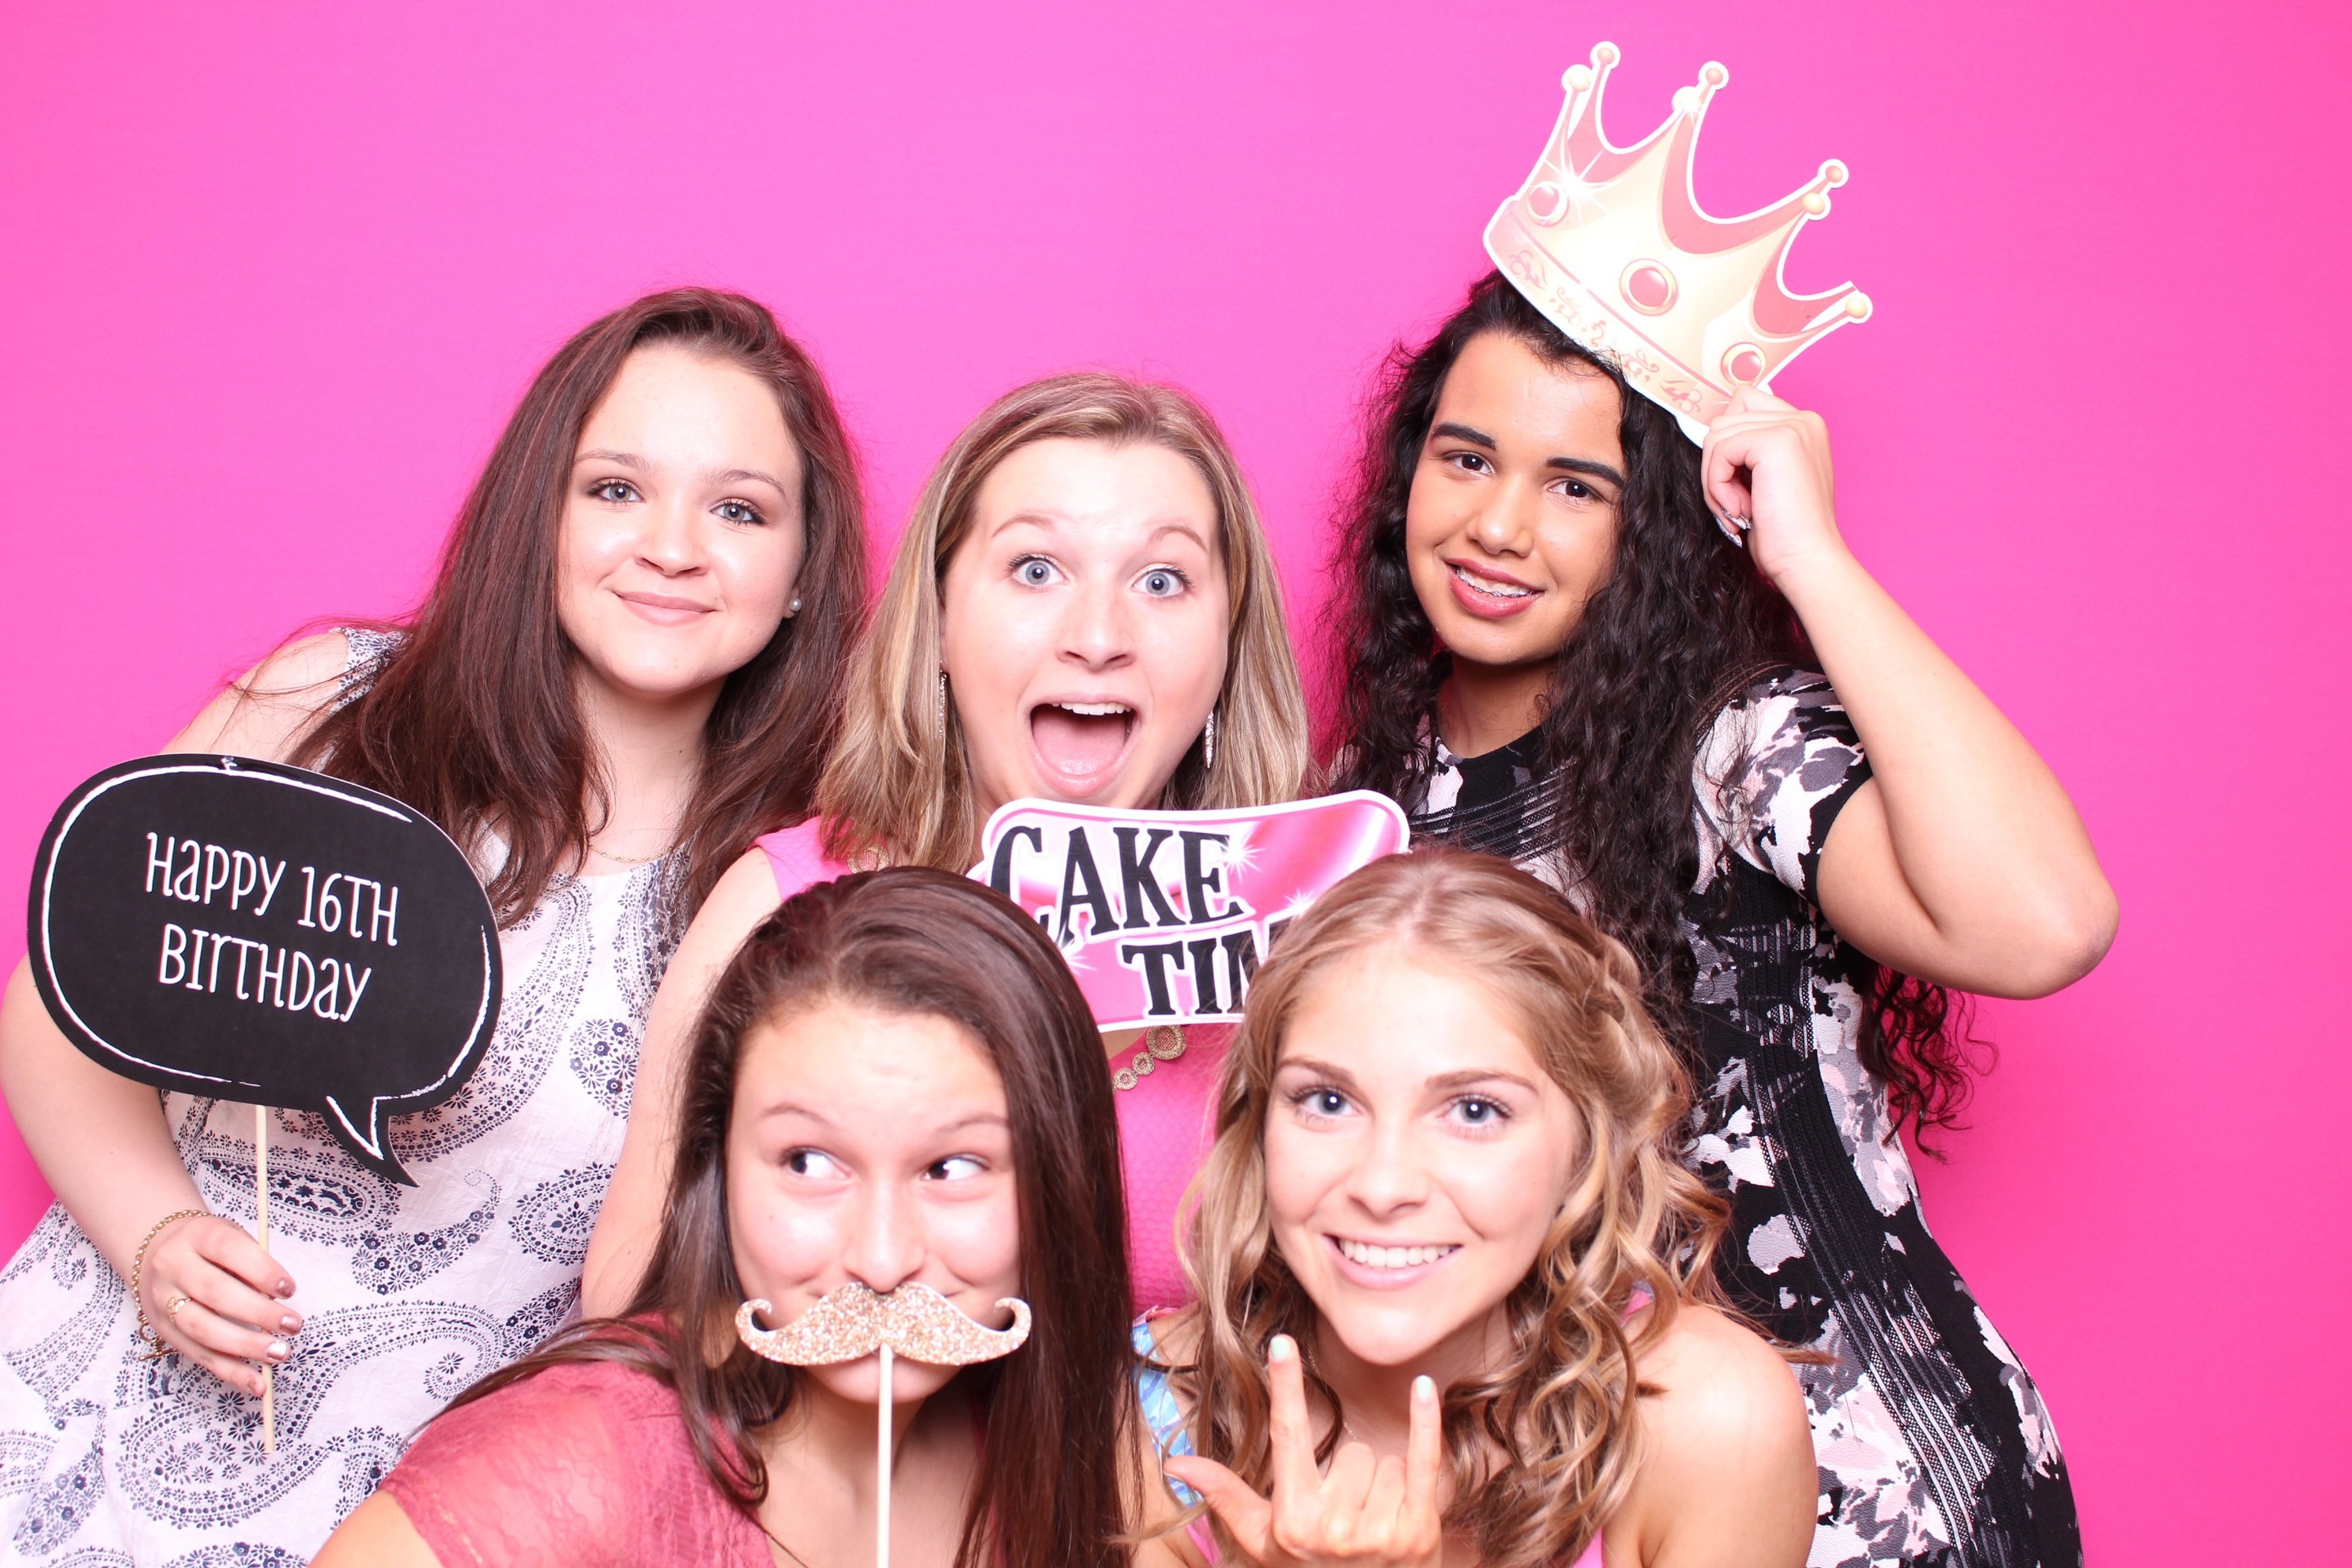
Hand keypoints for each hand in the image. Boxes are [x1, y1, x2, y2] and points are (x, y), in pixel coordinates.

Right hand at [141, 1213, 300, 1395]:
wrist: (154, 1251)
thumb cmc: (207, 1246)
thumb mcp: (230, 1237)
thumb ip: (251, 1263)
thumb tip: (277, 1301)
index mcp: (196, 1235)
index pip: (228, 1249)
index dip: (261, 1270)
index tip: (289, 1289)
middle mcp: (173, 1267)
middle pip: (214, 1293)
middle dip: (258, 1313)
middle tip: (292, 1325)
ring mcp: (163, 1301)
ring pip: (203, 1329)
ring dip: (245, 1347)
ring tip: (279, 1353)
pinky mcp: (164, 1331)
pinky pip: (198, 1355)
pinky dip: (230, 1372)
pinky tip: (256, 1383)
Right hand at [1163, 1336, 1443, 1566]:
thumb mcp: (1263, 1541)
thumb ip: (1226, 1496)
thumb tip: (1177, 1462)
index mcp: (1294, 1519)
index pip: (1288, 1436)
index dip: (1286, 1386)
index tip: (1282, 1343)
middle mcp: (1334, 1526)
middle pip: (1351, 1450)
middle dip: (1352, 1473)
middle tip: (1350, 1514)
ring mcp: (1381, 1530)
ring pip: (1383, 1458)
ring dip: (1384, 1482)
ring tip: (1376, 1521)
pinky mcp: (1420, 1530)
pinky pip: (1423, 1459)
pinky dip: (1425, 1422)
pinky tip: (1424, 1386)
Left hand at [1700, 387, 1846, 588]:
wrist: (1806, 560)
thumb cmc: (1784, 533)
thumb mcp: (1763, 482)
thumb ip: (1746, 451)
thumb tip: (1710, 433)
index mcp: (1803, 426)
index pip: (1743, 402)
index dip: (1725, 442)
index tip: (1733, 482)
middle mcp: (1803, 419)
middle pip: (1724, 420)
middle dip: (1718, 467)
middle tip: (1736, 505)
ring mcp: (1792, 427)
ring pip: (1717, 435)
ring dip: (1716, 479)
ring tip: (1739, 509)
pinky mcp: (1776, 441)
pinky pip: (1719, 451)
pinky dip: (1717, 485)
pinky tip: (1740, 510)